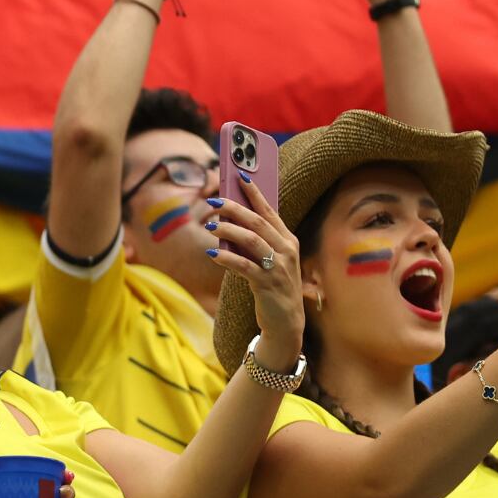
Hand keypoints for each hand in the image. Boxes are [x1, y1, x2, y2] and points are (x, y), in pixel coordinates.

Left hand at [204, 179, 303, 367]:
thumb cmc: (273, 285)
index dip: (254, 192)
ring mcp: (279, 267)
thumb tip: (226, 221)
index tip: (239, 175)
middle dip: (234, 208)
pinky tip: (213, 254)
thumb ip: (254, 241)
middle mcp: (286, 250)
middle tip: (214, 202)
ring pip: (252, 240)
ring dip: (228, 230)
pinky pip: (245, 266)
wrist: (286, 322)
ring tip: (209, 225)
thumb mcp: (269, 260)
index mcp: (288, 240)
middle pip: (258, 221)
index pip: (269, 210)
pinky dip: (227, 258)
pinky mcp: (268, 284)